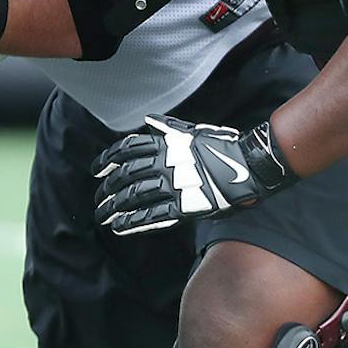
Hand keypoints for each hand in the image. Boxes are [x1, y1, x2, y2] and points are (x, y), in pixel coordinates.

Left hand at [94, 115, 296, 235]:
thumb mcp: (193, 130)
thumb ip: (168, 127)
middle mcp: (167, 164)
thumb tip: (148, 119)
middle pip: (126, 175)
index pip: (127, 149)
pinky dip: (133, 222)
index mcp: (167, 144)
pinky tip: (119, 228)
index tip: (96, 171)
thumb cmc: (224, 146)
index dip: (107, 160)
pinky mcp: (185, 206)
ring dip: (114, 207)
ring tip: (103, 216)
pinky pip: (152, 215)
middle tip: (98, 199)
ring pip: (134, 196)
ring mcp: (175, 186)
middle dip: (108, 188)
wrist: (251, 165)